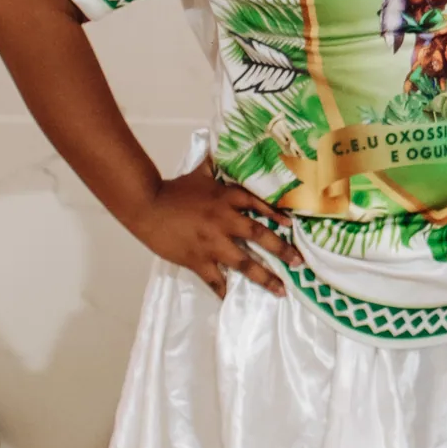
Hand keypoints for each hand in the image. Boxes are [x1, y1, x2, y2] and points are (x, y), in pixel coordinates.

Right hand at [132, 168, 291, 298]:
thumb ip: (213, 165)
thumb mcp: (198, 174)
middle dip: (282, 249)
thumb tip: (220, 148)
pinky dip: (224, 289)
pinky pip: (215, 278)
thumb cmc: (174, 190)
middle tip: (299, 262)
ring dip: (265, 277)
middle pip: (259, 235)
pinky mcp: (197, 259)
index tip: (293, 226)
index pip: (258, 204)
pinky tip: (234, 299)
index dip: (277, 214)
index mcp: (226, 198)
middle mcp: (224, 220)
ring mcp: (212, 242)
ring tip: (280, 290)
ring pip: (244, 262)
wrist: (147, 205)